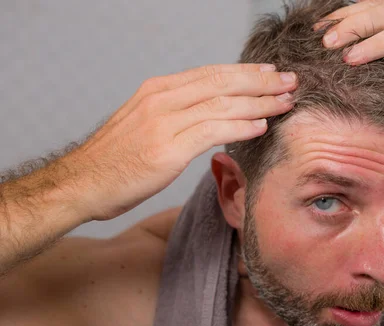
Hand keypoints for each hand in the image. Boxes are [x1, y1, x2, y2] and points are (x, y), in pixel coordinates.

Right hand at [65, 64, 296, 220]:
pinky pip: (212, 130)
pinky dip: (240, 126)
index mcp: (157, 90)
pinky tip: (261, 124)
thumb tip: (208, 112)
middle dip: (261, 81)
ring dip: (259, 102)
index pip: (211, 73)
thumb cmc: (115, 159)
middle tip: (290, 81)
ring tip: (286, 102)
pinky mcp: (167, 149)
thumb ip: (175, 113)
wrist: (81, 184)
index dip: (245, 72)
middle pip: (222, 82)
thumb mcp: (143, 123)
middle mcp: (161, 99)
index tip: (270, 72)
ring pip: (222, 104)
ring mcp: (163, 122)